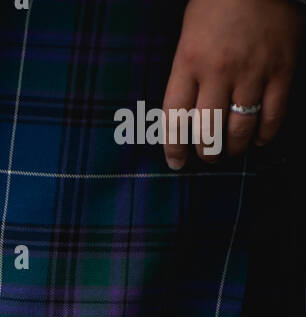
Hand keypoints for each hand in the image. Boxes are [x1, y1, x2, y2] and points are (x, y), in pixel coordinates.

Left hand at [163, 0, 303, 167]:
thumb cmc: (217, 4)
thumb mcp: (189, 35)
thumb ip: (186, 74)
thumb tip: (183, 117)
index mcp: (189, 61)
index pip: (175, 118)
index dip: (174, 147)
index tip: (176, 162)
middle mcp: (219, 70)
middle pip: (208, 131)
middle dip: (207, 153)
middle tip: (209, 155)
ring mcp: (252, 70)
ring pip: (240, 129)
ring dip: (234, 147)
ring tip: (231, 149)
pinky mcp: (281, 68)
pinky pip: (273, 115)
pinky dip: (264, 134)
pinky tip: (258, 138)